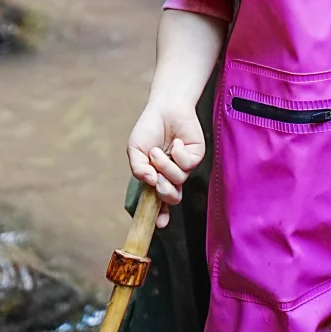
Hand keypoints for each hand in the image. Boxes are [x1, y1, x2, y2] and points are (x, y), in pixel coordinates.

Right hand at [127, 99, 204, 228]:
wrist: (165, 107)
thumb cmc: (149, 128)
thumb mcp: (135, 149)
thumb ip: (138, 168)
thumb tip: (149, 182)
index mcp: (156, 177)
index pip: (158, 202)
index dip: (159, 215)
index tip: (159, 224)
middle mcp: (171, 175)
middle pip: (172, 197)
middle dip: (164, 191)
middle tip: (156, 176)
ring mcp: (184, 166)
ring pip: (179, 180)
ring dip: (166, 166)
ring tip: (158, 151)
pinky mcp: (196, 156)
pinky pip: (189, 164)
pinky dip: (179, 154)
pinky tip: (176, 143)